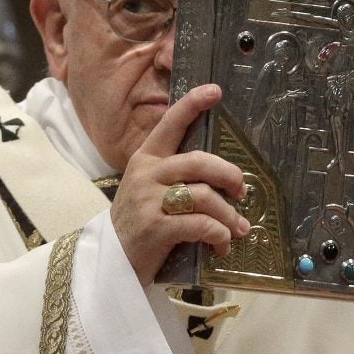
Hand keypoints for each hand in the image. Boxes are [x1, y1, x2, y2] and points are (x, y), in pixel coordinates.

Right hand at [110, 84, 249, 285]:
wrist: (111, 262)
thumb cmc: (139, 223)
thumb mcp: (149, 190)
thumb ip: (176, 176)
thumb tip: (223, 177)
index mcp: (146, 158)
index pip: (170, 124)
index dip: (192, 105)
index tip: (215, 91)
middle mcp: (146, 173)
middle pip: (199, 161)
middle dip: (229, 175)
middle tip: (242, 191)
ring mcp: (149, 200)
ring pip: (204, 195)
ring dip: (229, 215)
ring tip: (237, 229)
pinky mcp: (155, 227)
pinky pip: (200, 225)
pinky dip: (218, 235)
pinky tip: (221, 245)